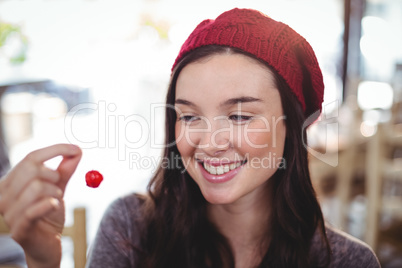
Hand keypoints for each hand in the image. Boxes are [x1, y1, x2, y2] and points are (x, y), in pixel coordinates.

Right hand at [0, 144, 81, 267]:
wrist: (48, 244)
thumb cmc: (49, 214)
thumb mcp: (58, 188)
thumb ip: (65, 170)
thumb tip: (76, 150)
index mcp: (11, 182)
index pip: (31, 158)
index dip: (55, 150)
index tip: (76, 148)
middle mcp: (4, 195)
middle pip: (31, 169)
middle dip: (53, 175)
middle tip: (59, 187)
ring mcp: (9, 213)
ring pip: (36, 187)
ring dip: (54, 192)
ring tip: (55, 201)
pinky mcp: (19, 229)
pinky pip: (34, 209)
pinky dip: (50, 204)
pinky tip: (54, 206)